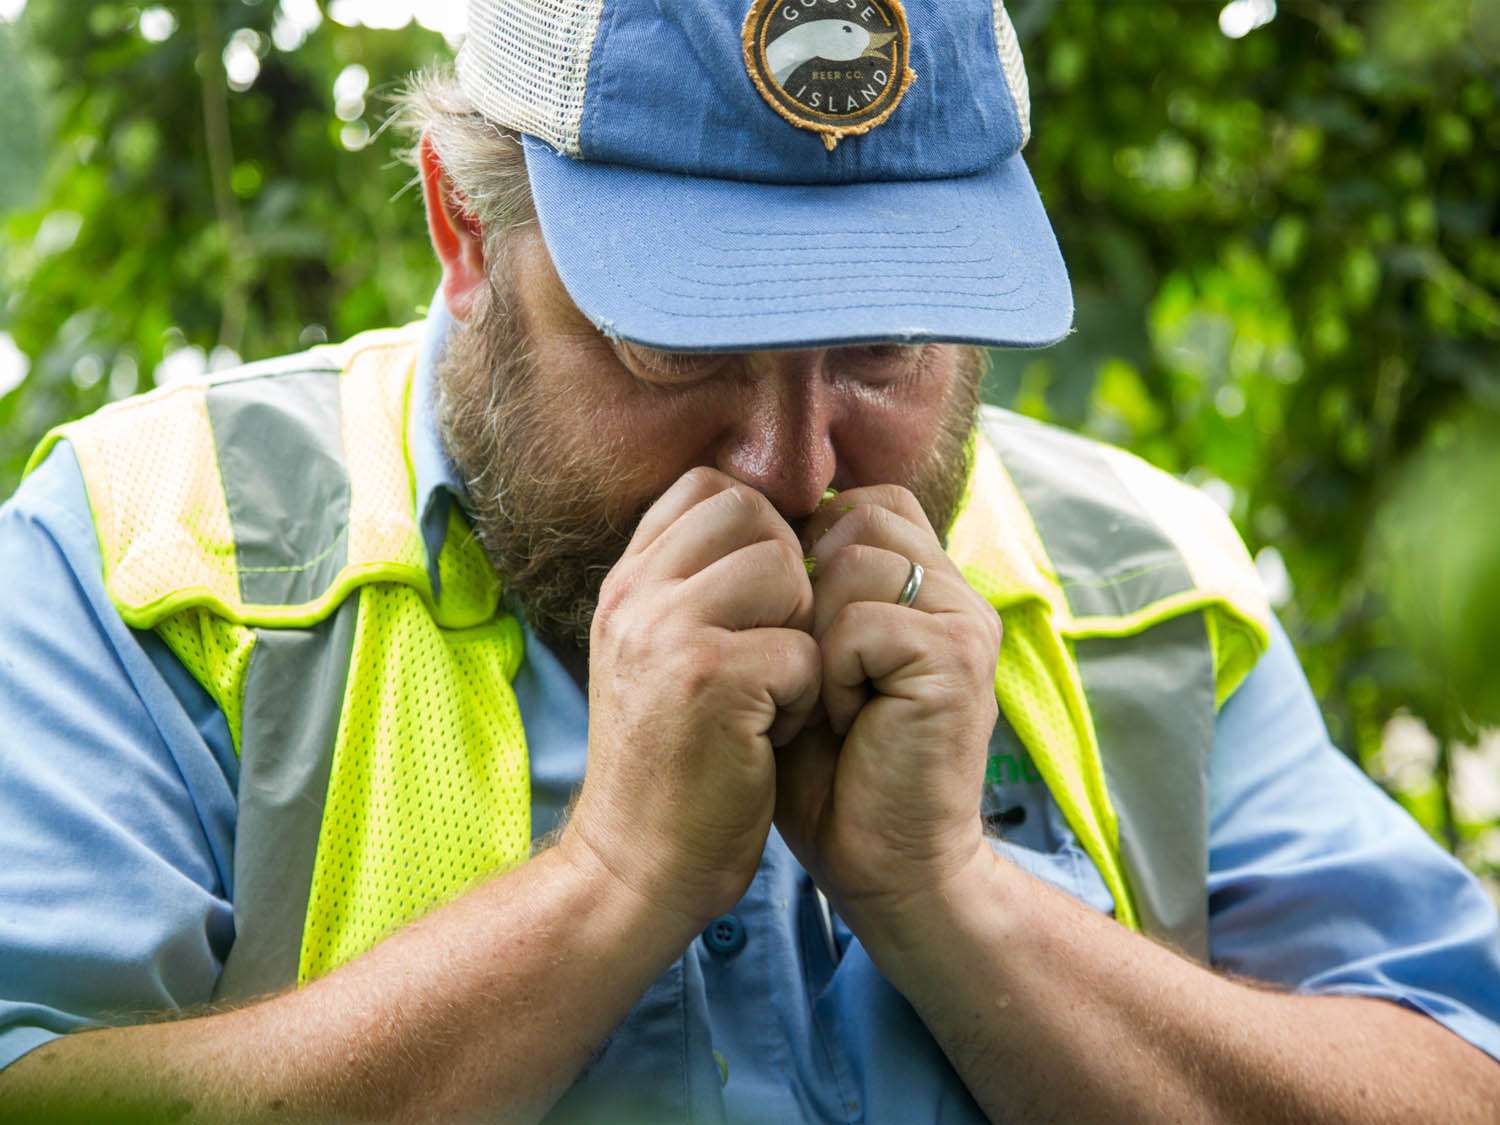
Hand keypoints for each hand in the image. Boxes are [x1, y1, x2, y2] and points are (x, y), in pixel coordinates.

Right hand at [561, 468, 821, 926]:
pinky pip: (803, 648)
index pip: (706, 487)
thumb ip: (693, 587)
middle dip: (788, 573)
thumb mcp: (655, 657)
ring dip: (799, 633)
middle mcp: (636, 595)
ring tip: (772, 690)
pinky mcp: (711, 681)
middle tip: (775, 644)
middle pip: (752, 513)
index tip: (765, 595)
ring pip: (784, 570)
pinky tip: (770, 734)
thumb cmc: (669, 764)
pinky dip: (805, 697)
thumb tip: (769, 521)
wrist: (635, 868)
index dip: (758, 526)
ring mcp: (667, 633)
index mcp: (625, 584)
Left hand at [774, 485, 1000, 917]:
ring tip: (832, 701)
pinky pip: (861, 620)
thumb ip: (803, 589)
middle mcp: (956, 592)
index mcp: (927, 585)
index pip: (863, 504)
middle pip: (854, 519)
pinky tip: (848, 723)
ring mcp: (964, 621)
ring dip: (818, 637)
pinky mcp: (958, 658)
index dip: (808, 551)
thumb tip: (752, 518)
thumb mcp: (806, 660)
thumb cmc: (829, 773)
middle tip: (814, 672)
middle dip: (807, 591)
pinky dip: (833, 675)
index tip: (795, 630)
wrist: (883, 867)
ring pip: (852, 562)